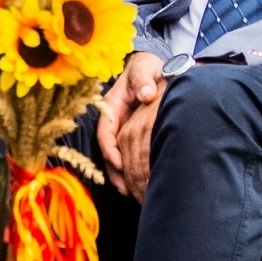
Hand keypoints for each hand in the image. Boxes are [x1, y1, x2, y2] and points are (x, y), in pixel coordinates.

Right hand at [100, 53, 164, 196]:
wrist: (156, 67)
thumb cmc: (147, 67)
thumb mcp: (144, 68)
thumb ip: (143, 80)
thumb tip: (145, 94)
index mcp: (111, 105)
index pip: (105, 131)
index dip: (110, 149)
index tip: (119, 163)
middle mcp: (114, 120)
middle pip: (108, 149)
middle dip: (114, 170)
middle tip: (125, 189)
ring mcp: (122, 128)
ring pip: (116, 155)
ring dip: (121, 175)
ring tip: (131, 193)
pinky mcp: (132, 134)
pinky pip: (127, 154)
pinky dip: (131, 170)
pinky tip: (139, 183)